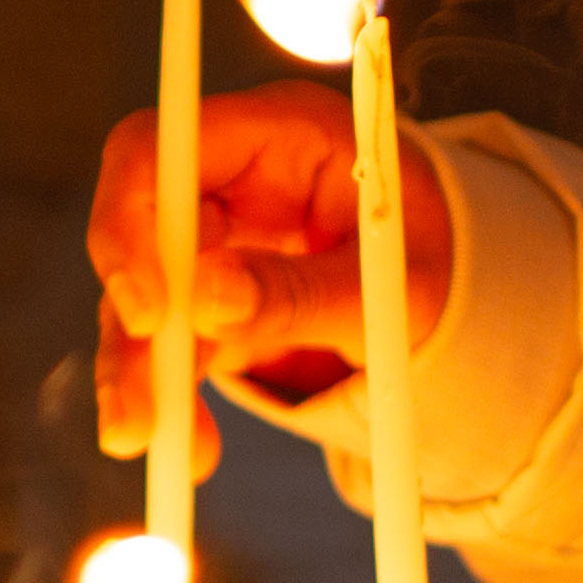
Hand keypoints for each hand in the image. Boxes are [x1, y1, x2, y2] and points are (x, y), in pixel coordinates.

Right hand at [88, 87, 456, 479]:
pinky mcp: (212, 299)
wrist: (452, 290)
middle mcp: (231, 179)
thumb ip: (302, 291)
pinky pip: (170, 346)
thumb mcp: (389, 286)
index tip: (147, 314)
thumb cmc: (433, 263)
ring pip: (143, 301)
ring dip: (139, 374)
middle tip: (135, 412)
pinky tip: (195, 448)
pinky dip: (173, 396)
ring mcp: (216, 240)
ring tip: (144, 441)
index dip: (130, 221)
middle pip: (138, 233)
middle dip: (130, 326)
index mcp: (279, 135)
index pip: (162, 149)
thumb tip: (207, 300)